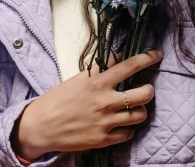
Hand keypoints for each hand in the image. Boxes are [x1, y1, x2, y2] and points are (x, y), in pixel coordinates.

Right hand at [10, 49, 162, 159]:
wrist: (38, 127)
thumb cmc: (57, 100)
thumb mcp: (78, 79)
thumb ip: (101, 69)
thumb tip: (120, 57)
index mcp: (98, 83)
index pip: (129, 66)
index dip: (147, 58)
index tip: (157, 55)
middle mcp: (105, 102)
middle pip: (144, 94)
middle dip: (148, 90)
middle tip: (144, 89)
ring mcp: (105, 122)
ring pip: (140, 115)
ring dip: (140, 110)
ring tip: (132, 108)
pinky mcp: (102, 139)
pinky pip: (128, 133)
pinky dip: (128, 128)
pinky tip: (122, 124)